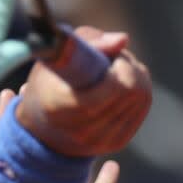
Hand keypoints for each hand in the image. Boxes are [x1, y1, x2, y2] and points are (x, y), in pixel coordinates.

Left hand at [0, 88, 120, 182]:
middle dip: (30, 121)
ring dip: (68, 142)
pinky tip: (114, 166)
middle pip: (35, 148)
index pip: (12, 150)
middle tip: (24, 92)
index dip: (7, 124)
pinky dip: (107, 181)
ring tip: (67, 116)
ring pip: (67, 164)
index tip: (6, 97)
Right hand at [16, 27, 151, 156]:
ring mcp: (100, 140)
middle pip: (132, 90)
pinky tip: (122, 84)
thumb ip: (88, 41)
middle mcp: (81, 129)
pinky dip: (138, 91)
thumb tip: (123, 40)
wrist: (40, 128)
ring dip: (135, 77)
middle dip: (129, 67)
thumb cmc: (48, 83)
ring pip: (141, 98)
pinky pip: (141, 108)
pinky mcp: (115, 142)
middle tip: (114, 59)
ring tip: (115, 70)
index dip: (121, 66)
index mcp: (60, 106)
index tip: (111, 56)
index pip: (114, 87)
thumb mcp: (57, 55)